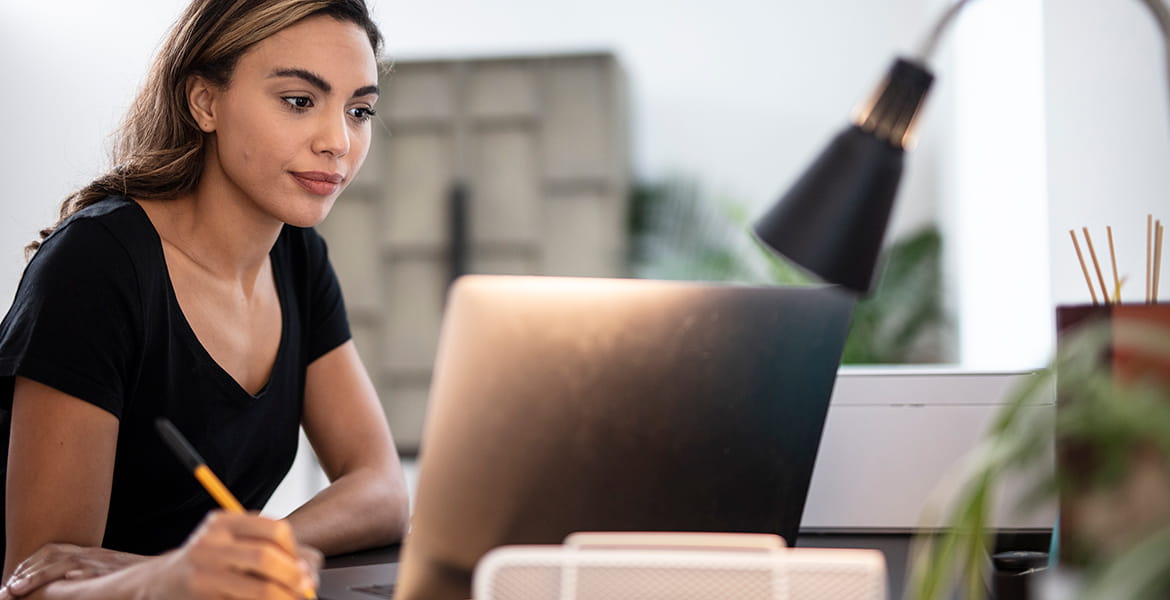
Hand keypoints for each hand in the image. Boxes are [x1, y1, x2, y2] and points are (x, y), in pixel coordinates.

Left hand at [0, 544, 145, 598]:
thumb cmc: (135, 581)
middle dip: (27, 571)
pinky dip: (73, 575)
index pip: (54, 550)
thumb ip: (86, 576)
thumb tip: (68, 582)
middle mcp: (94, 555)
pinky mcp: (111, 572)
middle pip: (53, 555)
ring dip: (37, 576)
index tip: (14, 578)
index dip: (31, 563)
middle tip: (8, 589)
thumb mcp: (107, 574)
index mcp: (91, 554)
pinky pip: (89, 572)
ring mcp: (102, 563)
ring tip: (17, 589)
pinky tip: (59, 581)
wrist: (164, 577)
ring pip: (64, 563)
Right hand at [146, 511, 318, 599]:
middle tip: (305, 589)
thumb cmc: (209, 564)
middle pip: (267, 558)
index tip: (302, 567)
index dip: (295, 551)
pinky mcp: (203, 598)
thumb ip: (272, 550)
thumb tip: (310, 574)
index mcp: (223, 521)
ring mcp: (203, 573)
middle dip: (294, 577)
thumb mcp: (234, 544)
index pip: (275, 530)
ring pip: (260, 589)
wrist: (159, 584)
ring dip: (284, 598)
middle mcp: (210, 543)